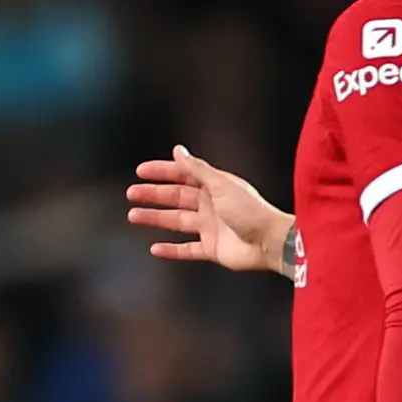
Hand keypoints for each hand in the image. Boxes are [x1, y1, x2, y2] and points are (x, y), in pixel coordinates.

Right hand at [128, 144, 294, 277]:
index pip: (183, 176)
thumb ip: (197, 169)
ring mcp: (210, 228)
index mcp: (214, 187)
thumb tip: (178, 150)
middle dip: (153, 195)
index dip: (162, 172)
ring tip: (134, 216)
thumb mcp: (220, 184)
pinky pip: (186, 249)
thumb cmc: (249, 209)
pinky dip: (171, 250)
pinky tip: (155, 248)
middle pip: (176, 198)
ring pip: (176, 221)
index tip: (141, 171)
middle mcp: (210, 205)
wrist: (269, 241)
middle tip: (132, 193)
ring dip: (155, 218)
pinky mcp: (211, 249)